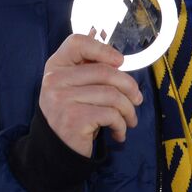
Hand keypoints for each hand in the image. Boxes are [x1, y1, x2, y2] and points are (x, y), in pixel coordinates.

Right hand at [37, 33, 143, 157]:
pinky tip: (118, 132)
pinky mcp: (72, 119)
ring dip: (128, 110)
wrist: (58, 148)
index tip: (120, 61)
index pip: (76, 43)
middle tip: (137, 100)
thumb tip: (121, 63)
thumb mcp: (78, 86)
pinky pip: (111, 114)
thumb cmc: (76, 112)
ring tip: (130, 119)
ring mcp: (61, 99)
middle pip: (105, 71)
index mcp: (56, 66)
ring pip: (112, 95)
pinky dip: (121, 125)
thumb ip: (93, 70)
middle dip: (130, 87)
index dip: (103, 49)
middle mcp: (54, 80)